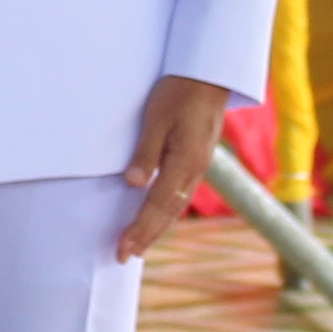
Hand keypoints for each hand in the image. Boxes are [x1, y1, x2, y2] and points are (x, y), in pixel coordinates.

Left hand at [119, 75, 235, 260]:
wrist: (210, 75)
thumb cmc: (180, 91)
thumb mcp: (156, 118)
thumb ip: (145, 152)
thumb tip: (133, 184)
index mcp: (186, 161)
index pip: (157, 204)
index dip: (140, 228)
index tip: (123, 247)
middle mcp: (196, 170)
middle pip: (168, 212)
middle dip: (146, 236)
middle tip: (124, 256)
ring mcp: (199, 167)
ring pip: (176, 207)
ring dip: (156, 228)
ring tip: (138, 247)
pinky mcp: (197, 161)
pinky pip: (180, 195)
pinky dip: (166, 213)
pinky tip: (157, 219)